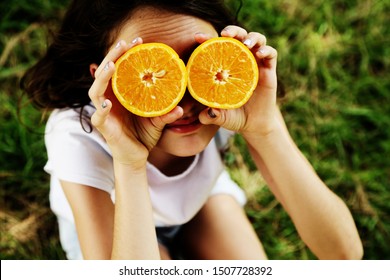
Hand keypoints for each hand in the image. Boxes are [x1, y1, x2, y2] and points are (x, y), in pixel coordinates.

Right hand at [88, 38, 182, 167]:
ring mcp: (104, 112)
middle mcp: (109, 99)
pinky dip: (101, 109)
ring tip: (113, 65)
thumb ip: (166, 113)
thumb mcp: (158, 121)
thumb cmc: (144, 135)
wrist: (137, 156)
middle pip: (104, 73)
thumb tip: (181, 107)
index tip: (139, 41)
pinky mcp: (103, 127)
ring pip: (95, 90)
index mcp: (121, 93)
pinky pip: (98, 116)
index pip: (118, 68)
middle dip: (112, 56)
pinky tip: (108, 102)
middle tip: (125, 43)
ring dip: (102, 77)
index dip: (125, 53)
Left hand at [197, 26, 278, 136]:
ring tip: (245, 43)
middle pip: (238, 36)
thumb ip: (211, 116)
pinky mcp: (269, 70)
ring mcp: (255, 63)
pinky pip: (271, 53)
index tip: (197, 37)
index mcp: (225, 66)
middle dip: (232, 30)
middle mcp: (240, 60)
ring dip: (251, 37)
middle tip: (225, 34)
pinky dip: (266, 50)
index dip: (207, 39)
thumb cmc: (233, 116)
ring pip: (256, 39)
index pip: (216, 46)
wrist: (253, 124)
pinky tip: (259, 54)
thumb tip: (204, 116)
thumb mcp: (220, 116)